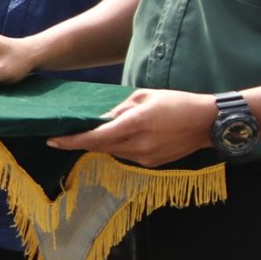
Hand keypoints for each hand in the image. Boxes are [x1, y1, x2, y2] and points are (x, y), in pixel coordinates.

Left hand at [48, 88, 216, 167]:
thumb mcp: (144, 96)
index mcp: (135, 123)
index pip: (95, 137)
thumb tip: (98, 120)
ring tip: (99, 131)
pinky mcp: (151, 163)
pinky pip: (126, 155)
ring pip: (111, 152)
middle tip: (64, 135)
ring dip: (101, 143)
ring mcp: (145, 157)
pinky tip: (124, 137)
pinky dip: (119, 147)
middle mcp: (138, 144)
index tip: (52, 140)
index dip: (71, 141)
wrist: (209, 123)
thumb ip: (118, 109)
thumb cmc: (177, 103)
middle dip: (81, 142)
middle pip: (99, 147)